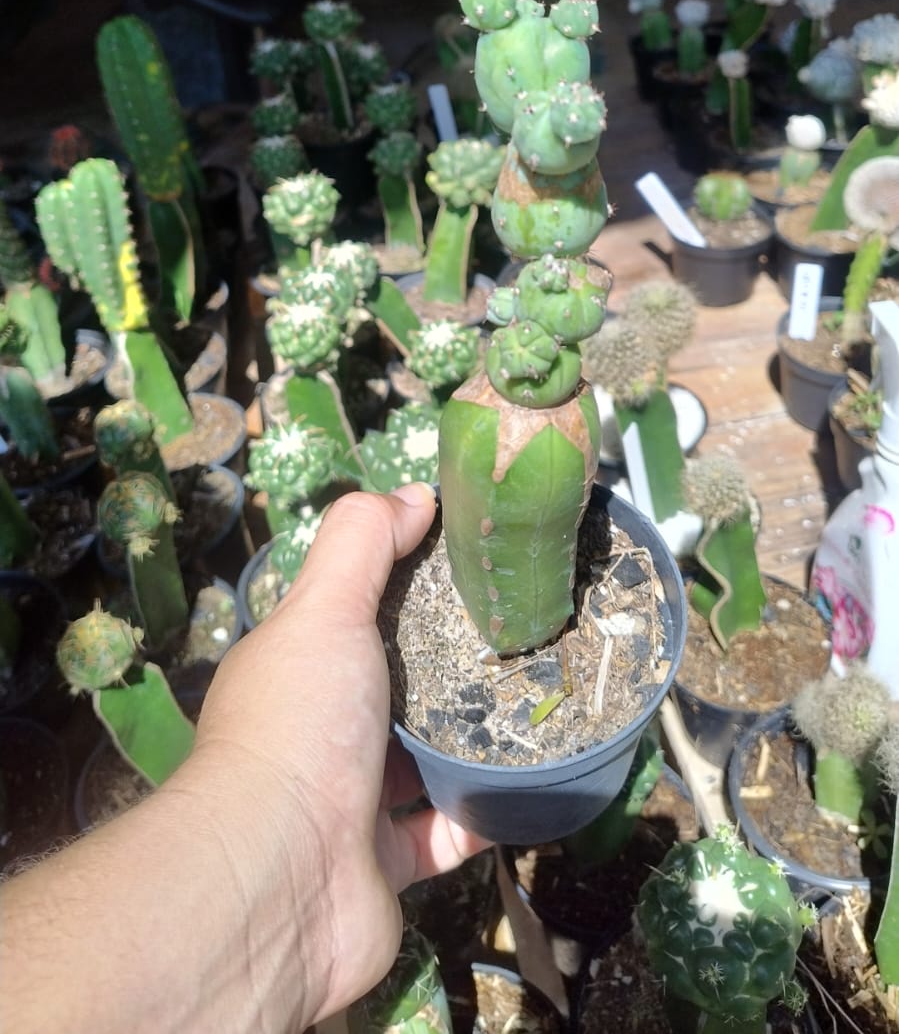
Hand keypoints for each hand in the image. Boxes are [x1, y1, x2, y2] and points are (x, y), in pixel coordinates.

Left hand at [189, 483, 489, 1028]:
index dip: (406, 583)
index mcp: (296, 667)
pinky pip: (447, 829)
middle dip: (448, 664)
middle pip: (394, 686)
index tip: (474, 561)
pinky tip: (531, 778)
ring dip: (472, 736)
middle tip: (523, 632)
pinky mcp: (388, 865)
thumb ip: (363, 543)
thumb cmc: (300, 725)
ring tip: (538, 697)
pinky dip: (484, 809)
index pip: (353, 612)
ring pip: (423, 759)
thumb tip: (413, 493)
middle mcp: (318, 731)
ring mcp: (351, 803)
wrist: (282, 881)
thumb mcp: (325, 608)